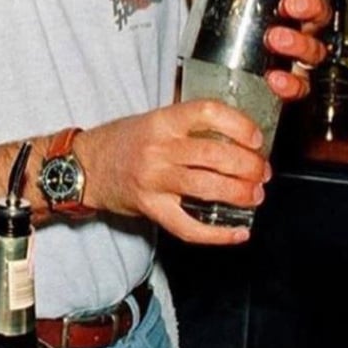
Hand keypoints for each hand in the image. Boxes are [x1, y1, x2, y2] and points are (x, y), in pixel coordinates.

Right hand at [80, 101, 269, 246]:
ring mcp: (153, 180)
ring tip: (255, 195)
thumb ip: (188, 120)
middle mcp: (158, 149)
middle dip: (248, 165)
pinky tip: (238, 232)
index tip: (256, 138)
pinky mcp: (151, 208)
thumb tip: (234, 122)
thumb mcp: (153, 118)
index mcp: (162, 121)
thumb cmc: (123, 141)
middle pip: (214, 154)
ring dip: (240, 193)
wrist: (85, 166)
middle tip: (262, 171)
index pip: (207, 113)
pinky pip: (189, 226)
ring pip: (207, 187)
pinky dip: (218, 234)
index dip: (239, 124)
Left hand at [186, 0, 332, 102]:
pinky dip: (290, 83)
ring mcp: (294, 57)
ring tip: (276, 38)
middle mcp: (295, 28)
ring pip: (314, 49)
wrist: (211, 76)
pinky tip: (275, 78)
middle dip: (310, 5)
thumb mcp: (211, 2)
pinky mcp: (288, 84)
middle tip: (290, 3)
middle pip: (319, 13)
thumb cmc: (222, 32)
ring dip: (299, 43)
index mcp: (283, 2)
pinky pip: (299, 86)